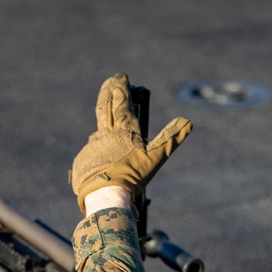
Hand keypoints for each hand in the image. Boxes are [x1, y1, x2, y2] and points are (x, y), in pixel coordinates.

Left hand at [70, 72, 192, 211]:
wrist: (106, 196)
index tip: (120, 76)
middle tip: (109, 82)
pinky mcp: (82, 161)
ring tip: (109, 131)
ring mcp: (92, 146)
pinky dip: (97, 155)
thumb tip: (188, 121)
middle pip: (105, 107)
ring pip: (99, 134)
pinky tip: (102, 163)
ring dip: (104, 129)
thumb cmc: (133, 176)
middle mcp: (105, 134)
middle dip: (108, 93)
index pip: (121, 101)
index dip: (121, 87)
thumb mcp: (156, 157)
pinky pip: (91, 155)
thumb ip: (171, 138)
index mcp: (124, 129)